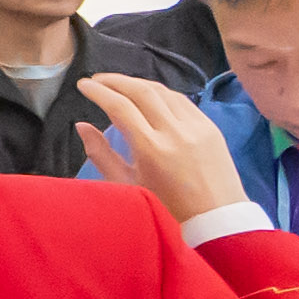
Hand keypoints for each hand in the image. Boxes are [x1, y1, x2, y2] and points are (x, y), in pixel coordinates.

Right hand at [81, 74, 253, 229]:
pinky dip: (161, 94)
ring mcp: (196, 126)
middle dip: (116, 80)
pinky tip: (150, 96)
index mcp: (151, 149)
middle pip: (141, 91)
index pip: (120, 107)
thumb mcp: (127, 185)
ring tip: (121, 86)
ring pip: (163, 91)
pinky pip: (182, 100)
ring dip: (138, 83)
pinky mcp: (210, 126)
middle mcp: (174, 132)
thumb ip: (101, 154)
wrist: (215, 219)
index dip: (98, 91)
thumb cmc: (167, 208)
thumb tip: (82, 125)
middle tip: (98, 80)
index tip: (83, 85)